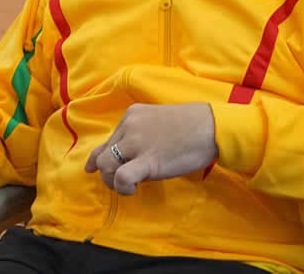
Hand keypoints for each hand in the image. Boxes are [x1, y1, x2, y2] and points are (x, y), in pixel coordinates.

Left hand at [84, 103, 217, 194]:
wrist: (210, 127)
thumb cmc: (191, 125)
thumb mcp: (157, 121)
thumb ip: (138, 134)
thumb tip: (126, 156)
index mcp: (131, 115)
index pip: (107, 140)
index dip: (98, 158)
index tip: (93, 169)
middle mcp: (129, 126)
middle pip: (102, 154)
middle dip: (106, 172)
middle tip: (120, 182)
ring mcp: (136, 142)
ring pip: (106, 165)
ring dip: (112, 181)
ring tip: (129, 185)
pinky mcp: (147, 160)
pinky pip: (121, 176)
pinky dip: (122, 186)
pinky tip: (134, 188)